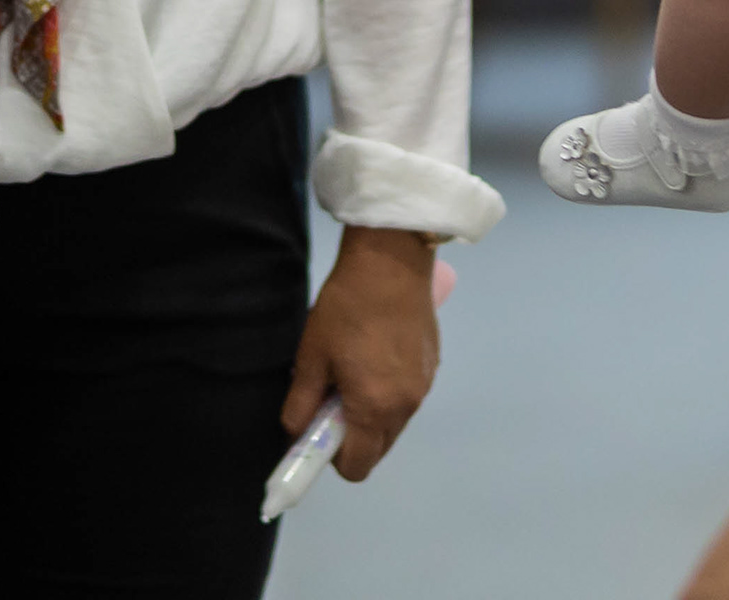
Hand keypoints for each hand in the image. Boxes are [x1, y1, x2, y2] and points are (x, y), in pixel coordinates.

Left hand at [282, 226, 440, 481]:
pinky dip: (389, 393)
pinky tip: (376, 354)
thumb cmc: (346, 308)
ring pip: (393, 424)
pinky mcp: (433, 366)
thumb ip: (301, 403)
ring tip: (353, 370)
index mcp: (375, 409)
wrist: (392, 260)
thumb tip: (295, 432)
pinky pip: (407, 398)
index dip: (332, 459)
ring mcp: (424, 387)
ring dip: (372, 415)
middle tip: (332, 399)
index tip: (318, 430)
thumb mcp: (312, 354)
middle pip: (378, 449)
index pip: (357, 467)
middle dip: (352, 438)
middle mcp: (406, 407)